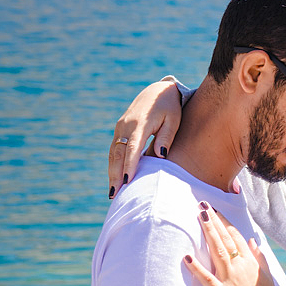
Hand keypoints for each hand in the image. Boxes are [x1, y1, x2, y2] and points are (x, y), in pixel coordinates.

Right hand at [109, 78, 182, 198]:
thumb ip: (167, 137)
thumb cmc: (170, 107)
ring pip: (113, 153)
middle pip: (117, 153)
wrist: (157, 90)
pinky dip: (113, 165)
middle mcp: (126, 125)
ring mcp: (120, 127)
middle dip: (115, 174)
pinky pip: (114, 149)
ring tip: (113, 192)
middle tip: (115, 194)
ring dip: (112, 172)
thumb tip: (160, 157)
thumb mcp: (174, 120)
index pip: (133, 147)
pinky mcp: (120, 130)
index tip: (127, 180)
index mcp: (140, 123)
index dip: (129, 164)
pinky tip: (115, 179)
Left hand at [183, 203, 277, 285]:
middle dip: (214, 221)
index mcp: (250, 263)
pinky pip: (206, 278)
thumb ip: (260, 258)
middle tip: (203, 205)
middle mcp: (239, 267)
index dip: (225, 223)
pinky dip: (196, 268)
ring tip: (200, 217)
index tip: (216, 211)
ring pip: (217, 251)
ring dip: (208, 233)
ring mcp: (229, 279)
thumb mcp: (267, 277)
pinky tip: (186, 257)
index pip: (236, 238)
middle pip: (225, 239)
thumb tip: (253, 241)